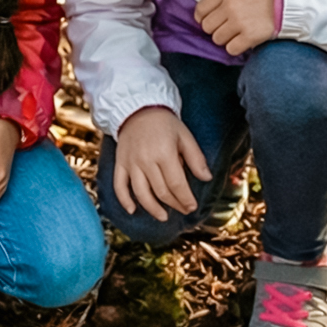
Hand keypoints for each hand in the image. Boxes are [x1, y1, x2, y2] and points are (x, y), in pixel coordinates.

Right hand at [112, 106, 210, 221]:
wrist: (137, 109)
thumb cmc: (165, 123)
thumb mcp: (185, 136)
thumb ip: (195, 158)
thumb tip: (207, 178)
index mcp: (164, 153)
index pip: (176, 184)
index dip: (185, 198)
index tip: (192, 207)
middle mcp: (146, 160)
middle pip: (160, 191)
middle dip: (174, 204)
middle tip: (183, 209)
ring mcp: (131, 163)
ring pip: (141, 193)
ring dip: (152, 208)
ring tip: (163, 216)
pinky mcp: (120, 164)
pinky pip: (119, 186)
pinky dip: (124, 200)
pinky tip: (132, 211)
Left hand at [193, 0, 277, 54]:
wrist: (288, 2)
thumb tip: (206, 14)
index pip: (201, 10)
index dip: (203, 18)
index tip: (211, 21)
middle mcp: (230, 6)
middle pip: (207, 27)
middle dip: (216, 29)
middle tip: (228, 28)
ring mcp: (239, 22)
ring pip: (217, 39)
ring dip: (226, 39)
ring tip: (238, 33)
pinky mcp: (249, 36)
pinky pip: (231, 49)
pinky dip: (236, 47)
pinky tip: (243, 41)